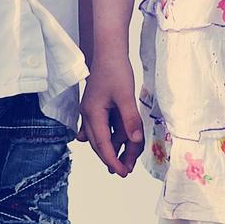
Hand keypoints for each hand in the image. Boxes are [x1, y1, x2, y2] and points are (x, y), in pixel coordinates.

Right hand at [76, 60, 145, 175]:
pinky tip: (118, 144)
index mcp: (92, 114)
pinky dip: (113, 136)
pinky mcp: (97, 107)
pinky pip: (104, 127)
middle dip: (113, 157)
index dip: (112, 160)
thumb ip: (130, 119)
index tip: (122, 172)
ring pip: (103, 136)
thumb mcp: (125, 95)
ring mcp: (92, 111)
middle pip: (100, 143)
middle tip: (127, 170)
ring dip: (116, 147)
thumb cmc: (116, 70)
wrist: (108, 51)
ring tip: (129, 158)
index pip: (102, 144)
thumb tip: (135, 140)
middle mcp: (88, 115)